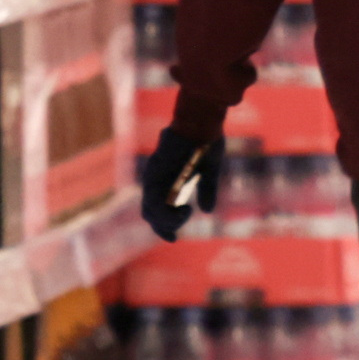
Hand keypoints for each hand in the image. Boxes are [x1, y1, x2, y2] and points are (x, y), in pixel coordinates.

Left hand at [140, 125, 219, 241]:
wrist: (202, 121)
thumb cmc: (206, 140)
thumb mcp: (209, 172)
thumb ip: (207, 190)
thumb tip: (207, 211)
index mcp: (168, 180)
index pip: (157, 209)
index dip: (164, 226)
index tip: (173, 238)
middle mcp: (156, 179)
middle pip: (149, 213)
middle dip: (162, 228)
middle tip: (174, 236)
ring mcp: (153, 175)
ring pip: (148, 210)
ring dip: (166, 221)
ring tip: (185, 215)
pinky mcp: (154, 171)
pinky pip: (152, 199)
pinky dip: (166, 210)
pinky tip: (184, 208)